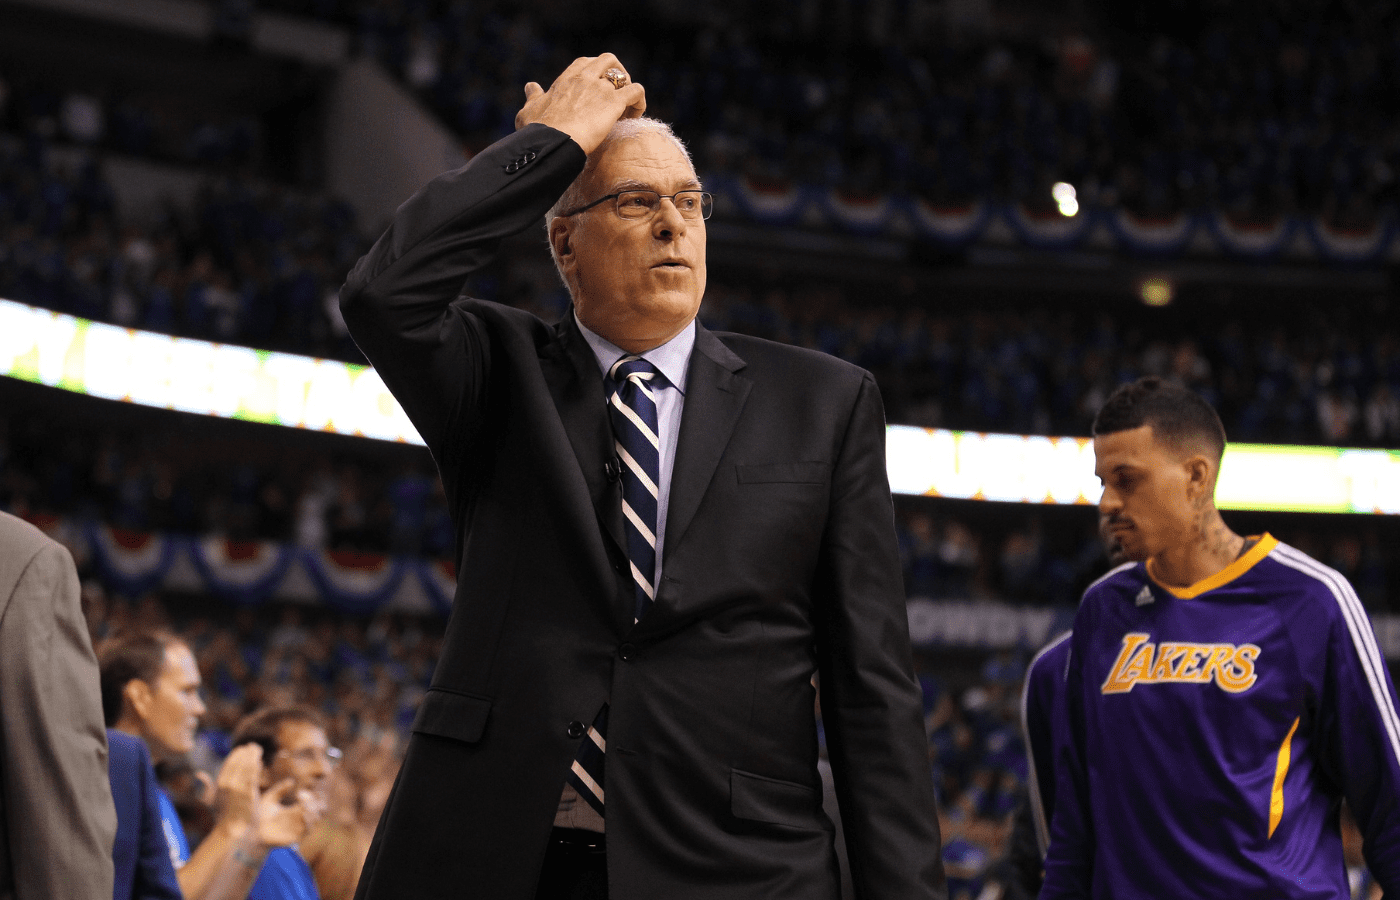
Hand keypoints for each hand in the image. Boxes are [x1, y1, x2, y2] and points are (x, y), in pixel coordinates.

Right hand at [212, 743, 263, 832]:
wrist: (233, 831)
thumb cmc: (223, 816)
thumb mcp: (212, 801)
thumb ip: (206, 787)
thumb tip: (198, 774)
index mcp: (219, 784)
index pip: (229, 763)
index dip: (237, 754)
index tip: (244, 748)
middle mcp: (227, 785)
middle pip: (239, 762)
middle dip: (246, 752)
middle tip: (254, 746)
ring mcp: (238, 788)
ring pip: (247, 766)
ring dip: (253, 756)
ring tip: (257, 750)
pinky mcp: (248, 793)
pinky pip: (253, 775)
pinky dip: (256, 766)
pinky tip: (260, 761)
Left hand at [254, 778, 323, 847]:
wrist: (252, 833)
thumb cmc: (259, 817)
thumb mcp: (269, 799)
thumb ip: (280, 789)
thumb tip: (292, 781)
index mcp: (295, 810)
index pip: (313, 802)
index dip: (313, 796)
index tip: (300, 793)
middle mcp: (299, 819)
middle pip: (320, 810)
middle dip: (318, 802)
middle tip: (304, 798)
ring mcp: (298, 828)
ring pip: (316, 818)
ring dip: (314, 809)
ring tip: (304, 805)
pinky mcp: (296, 837)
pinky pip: (309, 829)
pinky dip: (309, 820)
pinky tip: (303, 813)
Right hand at [514, 54, 645, 153]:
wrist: (553, 143)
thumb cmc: (538, 131)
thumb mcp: (528, 110)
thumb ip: (533, 96)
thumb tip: (530, 86)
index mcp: (566, 80)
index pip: (584, 63)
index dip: (594, 73)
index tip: (594, 90)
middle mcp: (584, 78)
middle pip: (607, 60)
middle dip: (615, 73)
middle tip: (615, 95)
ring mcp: (601, 88)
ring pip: (624, 75)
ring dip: (628, 88)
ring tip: (626, 109)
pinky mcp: (615, 102)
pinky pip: (636, 91)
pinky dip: (640, 102)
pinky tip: (635, 116)